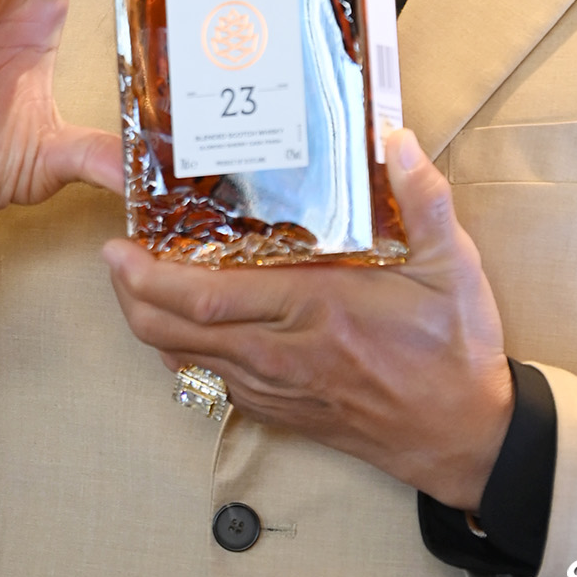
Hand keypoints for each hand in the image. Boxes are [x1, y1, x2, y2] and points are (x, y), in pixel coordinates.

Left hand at [102, 129, 513, 508]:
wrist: (465, 437)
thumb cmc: (454, 348)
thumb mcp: (453, 265)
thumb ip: (424, 198)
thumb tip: (395, 139)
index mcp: (313, 309)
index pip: (205, 298)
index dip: (149, 276)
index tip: (119, 245)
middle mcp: (282, 353)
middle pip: (175, 330)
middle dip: (129, 295)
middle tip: (111, 257)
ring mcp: (278, 388)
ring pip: (186, 360)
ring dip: (149, 323)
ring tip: (134, 283)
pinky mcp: (283, 412)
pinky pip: (213, 383)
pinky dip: (183, 354)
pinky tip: (182, 327)